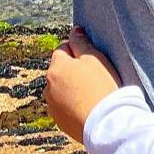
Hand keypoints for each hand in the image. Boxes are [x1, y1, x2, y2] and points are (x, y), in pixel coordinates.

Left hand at [45, 26, 124, 143]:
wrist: (105, 123)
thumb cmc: (101, 87)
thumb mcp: (95, 59)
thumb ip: (81, 42)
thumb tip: (74, 30)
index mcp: (56, 68)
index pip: (63, 49)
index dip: (78, 51)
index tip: (92, 58)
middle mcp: (48, 86)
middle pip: (60, 70)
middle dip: (72, 70)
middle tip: (93, 76)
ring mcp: (52, 106)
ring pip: (60, 89)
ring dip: (70, 88)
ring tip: (91, 93)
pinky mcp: (59, 122)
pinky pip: (64, 107)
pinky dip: (72, 105)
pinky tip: (87, 107)